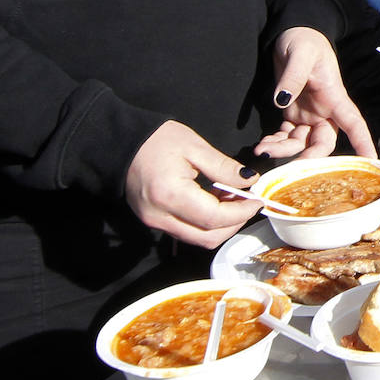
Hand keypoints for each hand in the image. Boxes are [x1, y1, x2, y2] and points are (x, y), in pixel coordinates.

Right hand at [126, 121, 260, 245]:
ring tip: (229, 198)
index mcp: (170, 195)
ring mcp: (154, 222)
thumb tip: (250, 181)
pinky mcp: (153, 222)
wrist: (121, 143)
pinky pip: (186, 232)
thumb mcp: (194, 146)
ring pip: (198, 239)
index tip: (258, 200)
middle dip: (233, 223)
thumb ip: (224, 167)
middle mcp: (160, 217)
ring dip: (220, 224)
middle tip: (246, 200)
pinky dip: (205, 223)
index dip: (241, 212)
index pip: (215, 218)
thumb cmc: (156, 140)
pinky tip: (212, 202)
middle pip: (208, 237)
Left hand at [256, 26, 375, 159]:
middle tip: (289, 168)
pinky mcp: (292, 115)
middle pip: (323, 143)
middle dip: (309, 158)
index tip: (372, 163)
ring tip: (262, 150)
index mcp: (334, 97)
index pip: (353, 123)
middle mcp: (324, 112)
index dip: (363, 143)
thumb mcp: (300, 54)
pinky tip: (263, 145)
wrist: (290, 35)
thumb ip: (293, 76)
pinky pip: (286, 137)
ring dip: (284, 151)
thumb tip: (282, 101)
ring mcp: (308, 115)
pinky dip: (275, 143)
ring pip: (301, 144)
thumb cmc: (303, 41)